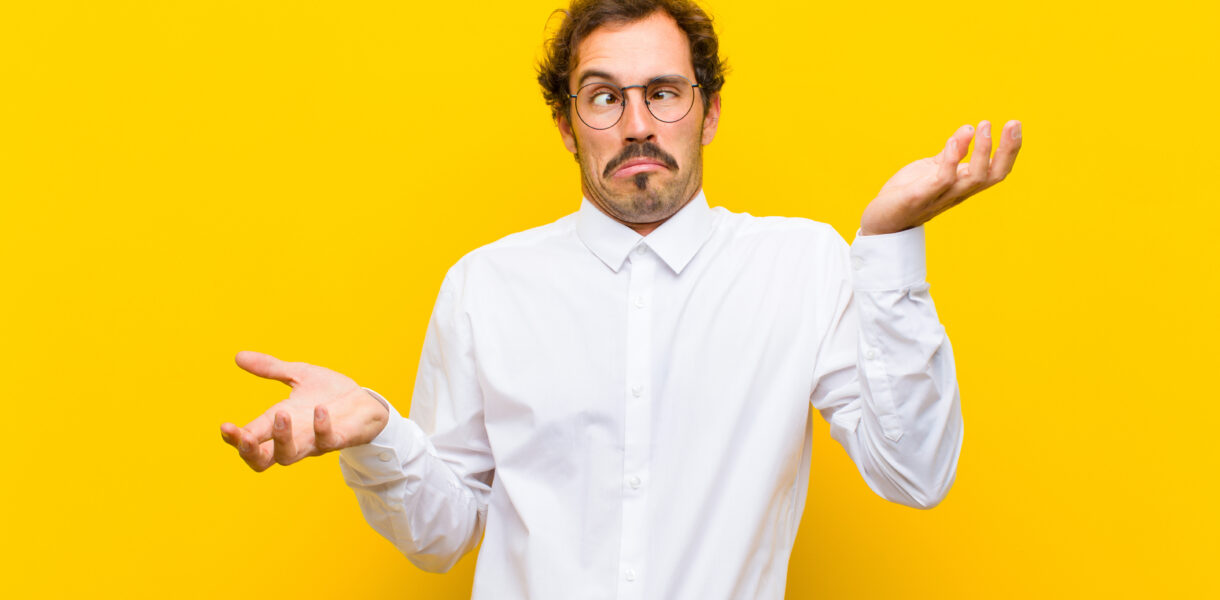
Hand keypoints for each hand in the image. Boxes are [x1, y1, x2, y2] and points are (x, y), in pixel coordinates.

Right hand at [220, 351, 389, 471]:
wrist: (366, 401)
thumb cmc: (330, 393)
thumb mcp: (298, 374)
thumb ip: (271, 369)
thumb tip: (238, 356)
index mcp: (278, 423)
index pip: (249, 439)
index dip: (234, 438)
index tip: (225, 426)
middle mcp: (293, 437)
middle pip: (261, 461)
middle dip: (249, 451)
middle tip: (245, 436)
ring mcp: (314, 441)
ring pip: (289, 456)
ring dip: (281, 439)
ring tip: (281, 414)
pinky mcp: (338, 439)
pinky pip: (326, 442)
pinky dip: (320, 427)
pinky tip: (319, 410)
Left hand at [859, 120, 1022, 235]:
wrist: (881, 221)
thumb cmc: (909, 193)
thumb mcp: (932, 168)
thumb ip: (951, 153)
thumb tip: (969, 129)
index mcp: (962, 184)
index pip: (996, 170)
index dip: (1010, 150)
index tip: (1015, 124)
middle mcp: (957, 192)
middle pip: (993, 176)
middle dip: (1007, 150)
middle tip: (1012, 123)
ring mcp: (940, 197)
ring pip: (973, 179)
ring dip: (982, 152)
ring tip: (982, 126)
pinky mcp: (919, 198)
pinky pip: (941, 180)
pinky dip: (951, 161)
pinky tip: (955, 141)